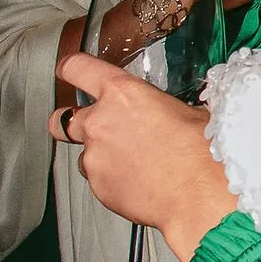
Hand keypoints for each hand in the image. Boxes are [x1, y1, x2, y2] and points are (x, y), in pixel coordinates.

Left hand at [52, 57, 236, 261]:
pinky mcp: (98, 186)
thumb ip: (160, 108)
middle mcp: (100, 122)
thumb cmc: (199, 152)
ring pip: (83, 154)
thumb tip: (168, 112)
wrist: (199, 193)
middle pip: (61, 117)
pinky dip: (112, 180)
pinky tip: (138, 181)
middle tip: (86, 125)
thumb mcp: (187, 111)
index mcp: (122, 94)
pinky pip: (97, 179)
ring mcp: (94, 157)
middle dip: (69, 121)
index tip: (69, 71)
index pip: (78, 68)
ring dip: (100, 156)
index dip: (71, 68)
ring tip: (131, 164)